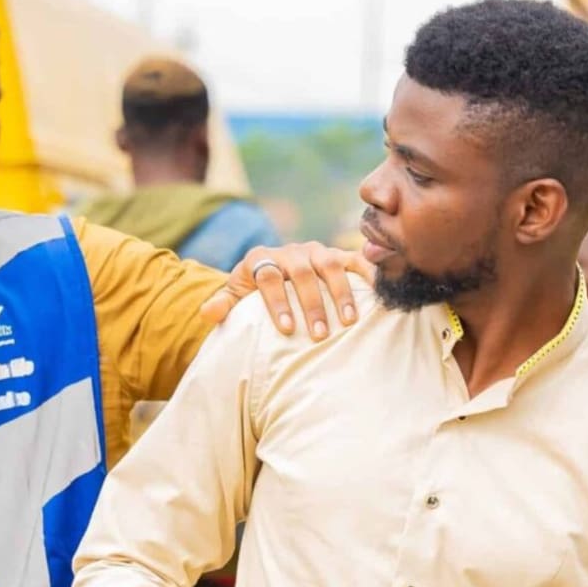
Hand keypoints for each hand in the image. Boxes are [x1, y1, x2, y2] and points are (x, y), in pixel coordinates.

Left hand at [199, 242, 375, 339]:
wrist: (273, 272)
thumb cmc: (253, 293)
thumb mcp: (236, 297)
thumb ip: (224, 304)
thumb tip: (207, 313)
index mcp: (260, 258)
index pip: (268, 276)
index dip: (277, 301)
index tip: (286, 329)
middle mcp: (290, 251)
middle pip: (301, 273)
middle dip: (311, 304)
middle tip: (319, 335)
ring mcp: (316, 251)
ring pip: (330, 265)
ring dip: (340, 293)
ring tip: (348, 322)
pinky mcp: (337, 254)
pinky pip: (355, 259)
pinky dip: (368, 271)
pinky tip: (379, 291)